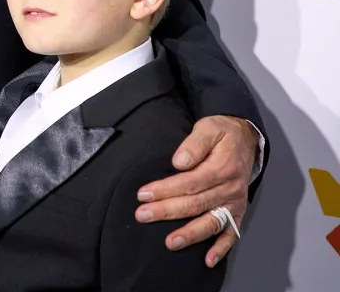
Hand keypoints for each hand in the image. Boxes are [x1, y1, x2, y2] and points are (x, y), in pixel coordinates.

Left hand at [135, 115, 257, 266]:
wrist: (245, 138)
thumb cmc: (222, 133)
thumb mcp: (208, 128)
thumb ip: (194, 144)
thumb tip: (179, 162)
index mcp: (222, 168)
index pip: (190, 182)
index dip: (166, 189)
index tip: (143, 194)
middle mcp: (230, 189)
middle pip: (195, 204)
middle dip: (167, 211)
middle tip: (143, 215)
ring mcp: (234, 203)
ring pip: (211, 222)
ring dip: (190, 234)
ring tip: (170, 243)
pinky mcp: (237, 211)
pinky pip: (231, 233)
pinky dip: (221, 249)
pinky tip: (207, 260)